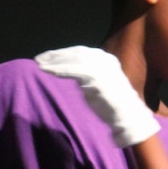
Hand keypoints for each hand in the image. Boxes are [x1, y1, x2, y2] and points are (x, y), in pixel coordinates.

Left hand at [35, 45, 159, 147]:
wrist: (128, 116)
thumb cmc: (112, 103)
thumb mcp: (100, 83)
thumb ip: (87, 74)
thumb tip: (67, 70)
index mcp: (106, 59)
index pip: (81, 52)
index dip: (63, 52)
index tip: (48, 56)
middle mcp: (105, 60)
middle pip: (75, 53)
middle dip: (56, 55)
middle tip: (39, 58)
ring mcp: (102, 68)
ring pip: (73, 60)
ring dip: (54, 62)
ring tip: (40, 64)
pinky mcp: (97, 78)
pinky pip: (73, 71)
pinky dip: (59, 70)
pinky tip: (47, 71)